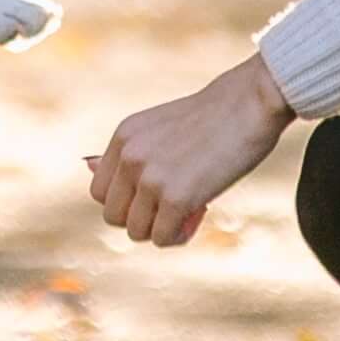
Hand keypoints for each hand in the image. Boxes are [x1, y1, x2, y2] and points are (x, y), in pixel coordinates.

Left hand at [87, 54, 293, 249]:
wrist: (251, 102)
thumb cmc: (212, 116)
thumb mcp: (159, 127)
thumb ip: (128, 151)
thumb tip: (87, 167)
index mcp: (123, 137)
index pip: (100, 191)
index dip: (128, 201)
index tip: (158, 195)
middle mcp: (130, 156)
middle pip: (113, 216)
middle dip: (142, 218)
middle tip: (173, 207)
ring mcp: (151, 178)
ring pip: (136, 231)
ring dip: (161, 229)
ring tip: (188, 213)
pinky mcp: (176, 197)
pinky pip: (162, 238)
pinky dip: (178, 236)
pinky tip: (198, 216)